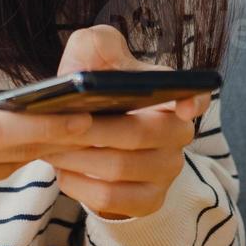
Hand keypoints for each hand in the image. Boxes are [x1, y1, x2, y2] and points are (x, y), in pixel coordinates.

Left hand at [40, 24, 207, 220]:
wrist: (83, 136)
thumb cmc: (93, 91)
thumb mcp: (92, 57)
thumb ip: (98, 43)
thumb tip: (103, 51)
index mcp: (169, 96)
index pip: (195, 96)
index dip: (193, 101)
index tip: (182, 107)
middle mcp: (177, 135)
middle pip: (137, 134)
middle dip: (93, 129)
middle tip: (57, 123)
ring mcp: (167, 172)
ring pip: (119, 168)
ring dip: (78, 157)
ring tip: (50, 145)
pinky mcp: (149, 201)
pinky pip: (110, 199)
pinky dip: (79, 184)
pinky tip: (63, 169)